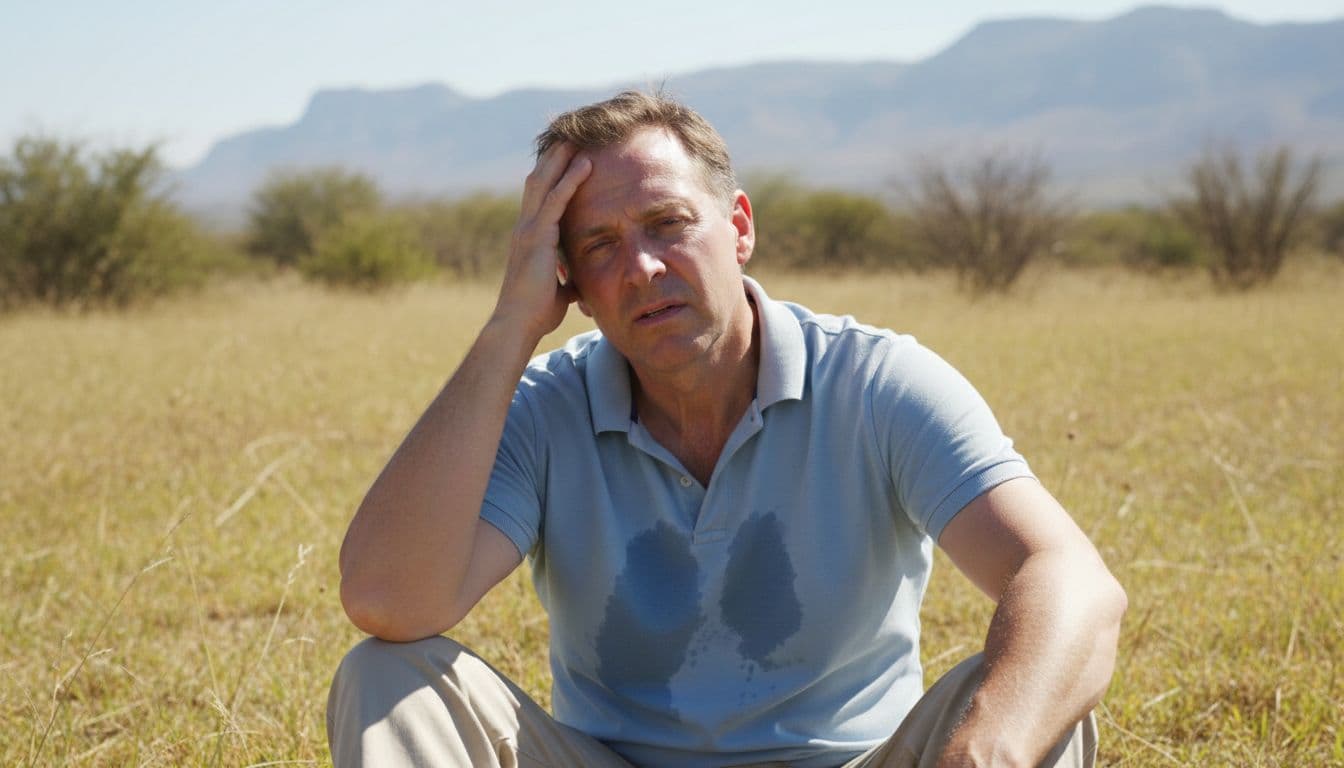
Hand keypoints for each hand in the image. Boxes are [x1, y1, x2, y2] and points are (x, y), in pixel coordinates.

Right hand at [492, 142, 591, 340]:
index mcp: (529, 238)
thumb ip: (567, 279)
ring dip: (561, 158)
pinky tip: (585, 163)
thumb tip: (579, 283)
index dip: (550, 176)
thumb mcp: (558, 290)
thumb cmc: (536, 312)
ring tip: (577, 137)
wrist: (518, 324)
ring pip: (544, 182)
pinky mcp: (538, 236)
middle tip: (568, 135)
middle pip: (538, 181)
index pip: (540, 198)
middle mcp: (525, 228)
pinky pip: (556, 200)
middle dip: (553, 158)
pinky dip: (571, 179)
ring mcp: (529, 229)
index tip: (564, 158)